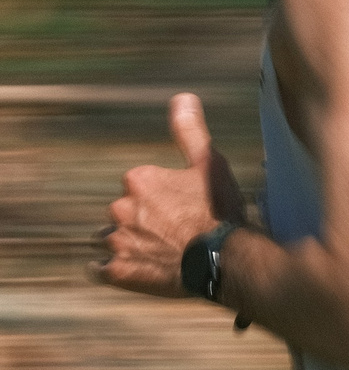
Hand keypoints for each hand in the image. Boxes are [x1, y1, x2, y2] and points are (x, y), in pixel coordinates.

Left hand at [91, 93, 246, 297]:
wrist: (226, 259)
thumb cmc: (220, 211)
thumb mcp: (211, 165)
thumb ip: (190, 132)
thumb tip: (182, 97)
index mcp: (138, 180)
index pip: (139, 187)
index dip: (161, 198)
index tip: (182, 209)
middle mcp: (119, 208)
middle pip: (122, 213)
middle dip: (140, 221)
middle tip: (172, 235)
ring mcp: (116, 242)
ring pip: (109, 240)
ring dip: (125, 244)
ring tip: (155, 254)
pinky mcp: (117, 272)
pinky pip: (100, 270)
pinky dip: (112, 270)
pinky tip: (133, 270)